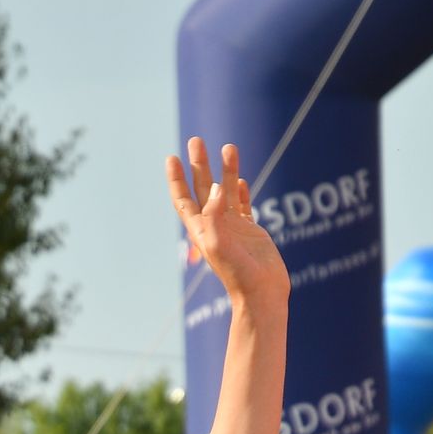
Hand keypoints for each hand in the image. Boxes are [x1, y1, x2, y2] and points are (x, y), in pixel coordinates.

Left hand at [168, 138, 285, 308]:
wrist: (261, 292)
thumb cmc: (237, 273)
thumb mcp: (219, 242)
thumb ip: (215, 213)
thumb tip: (218, 186)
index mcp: (201, 229)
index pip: (183, 199)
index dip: (176, 179)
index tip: (171, 158)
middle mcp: (214, 225)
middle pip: (203, 188)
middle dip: (199, 165)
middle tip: (196, 141)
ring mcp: (233, 227)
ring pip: (227, 191)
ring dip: (226, 170)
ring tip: (229, 147)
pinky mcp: (251, 230)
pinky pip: (243, 204)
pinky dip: (241, 190)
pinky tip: (240, 178)